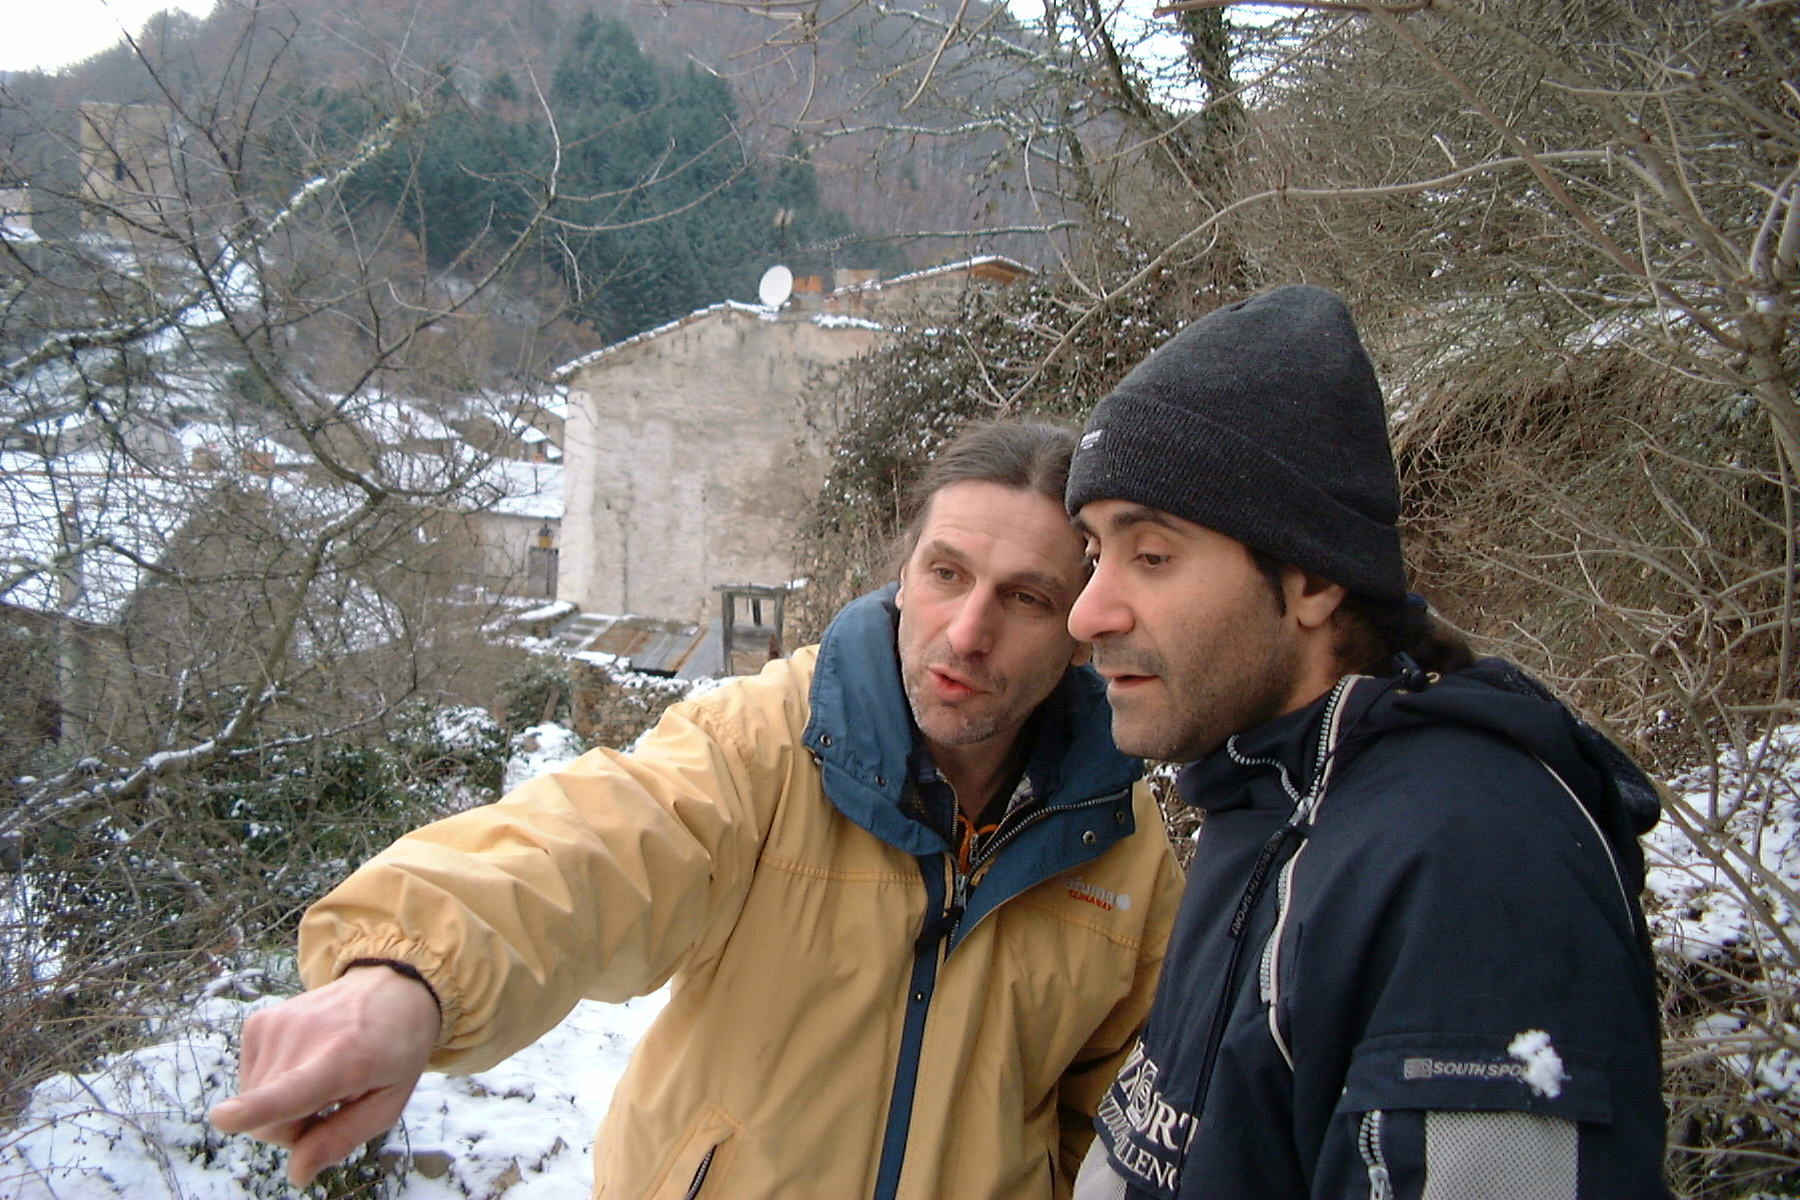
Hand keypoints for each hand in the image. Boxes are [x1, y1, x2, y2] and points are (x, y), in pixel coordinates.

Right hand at [208, 964, 441, 1185]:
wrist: (392, 988)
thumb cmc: (394, 1050)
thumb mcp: (387, 1104)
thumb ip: (340, 1139)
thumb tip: (296, 1174)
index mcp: (343, 1060)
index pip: (291, 1091)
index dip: (254, 1110)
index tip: (224, 1118)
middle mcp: (302, 1037)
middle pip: (267, 1123)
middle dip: (294, 1129)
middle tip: (332, 1103)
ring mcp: (274, 1026)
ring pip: (253, 1104)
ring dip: (282, 1106)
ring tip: (320, 1077)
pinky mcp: (257, 1023)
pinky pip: (250, 1081)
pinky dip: (272, 1084)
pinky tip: (303, 1062)